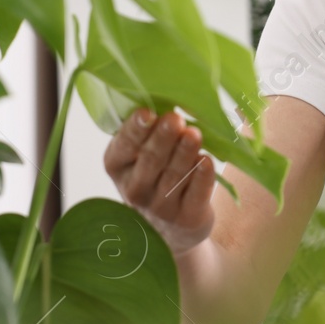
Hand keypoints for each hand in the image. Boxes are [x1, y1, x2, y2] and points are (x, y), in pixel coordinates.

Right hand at [103, 108, 216, 255]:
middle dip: (163, 138)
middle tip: (175, 118)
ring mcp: (160, 207)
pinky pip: (196, 194)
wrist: (172, 225)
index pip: (124, 146)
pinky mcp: (187, 218)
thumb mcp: (141, 153)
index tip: (147, 113)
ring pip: (174, 175)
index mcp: (117, 165)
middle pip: (150, 160)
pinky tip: (207, 161)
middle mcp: (134, 189)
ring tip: (194, 134)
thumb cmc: (156, 173)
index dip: (135, 130)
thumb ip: (150, 129)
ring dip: (184, 153)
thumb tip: (170, 98)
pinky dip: (202, 177)